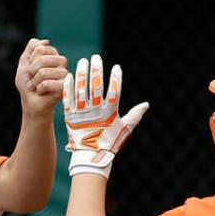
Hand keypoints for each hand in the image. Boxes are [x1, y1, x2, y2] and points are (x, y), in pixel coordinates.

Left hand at [14, 38, 67, 116]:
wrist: (31, 102)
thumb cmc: (28, 83)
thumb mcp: (24, 62)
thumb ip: (32, 48)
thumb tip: (46, 41)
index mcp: (53, 55)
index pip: (40, 48)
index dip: (31, 60)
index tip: (31, 69)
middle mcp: (61, 63)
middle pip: (42, 58)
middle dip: (32, 70)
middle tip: (33, 78)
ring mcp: (64, 74)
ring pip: (43, 72)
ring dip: (35, 81)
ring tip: (37, 86)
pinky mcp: (65, 87)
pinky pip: (47, 83)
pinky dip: (39, 89)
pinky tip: (42, 92)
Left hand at [63, 54, 148, 177]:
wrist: (90, 158)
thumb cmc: (109, 143)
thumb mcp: (124, 129)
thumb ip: (135, 115)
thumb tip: (146, 104)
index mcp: (110, 113)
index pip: (114, 91)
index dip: (116, 78)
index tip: (116, 67)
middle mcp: (95, 111)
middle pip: (96, 86)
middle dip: (96, 70)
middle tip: (96, 57)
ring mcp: (81, 113)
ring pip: (81, 89)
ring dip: (82, 73)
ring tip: (83, 61)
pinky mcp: (70, 116)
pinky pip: (68, 99)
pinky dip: (68, 87)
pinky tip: (70, 75)